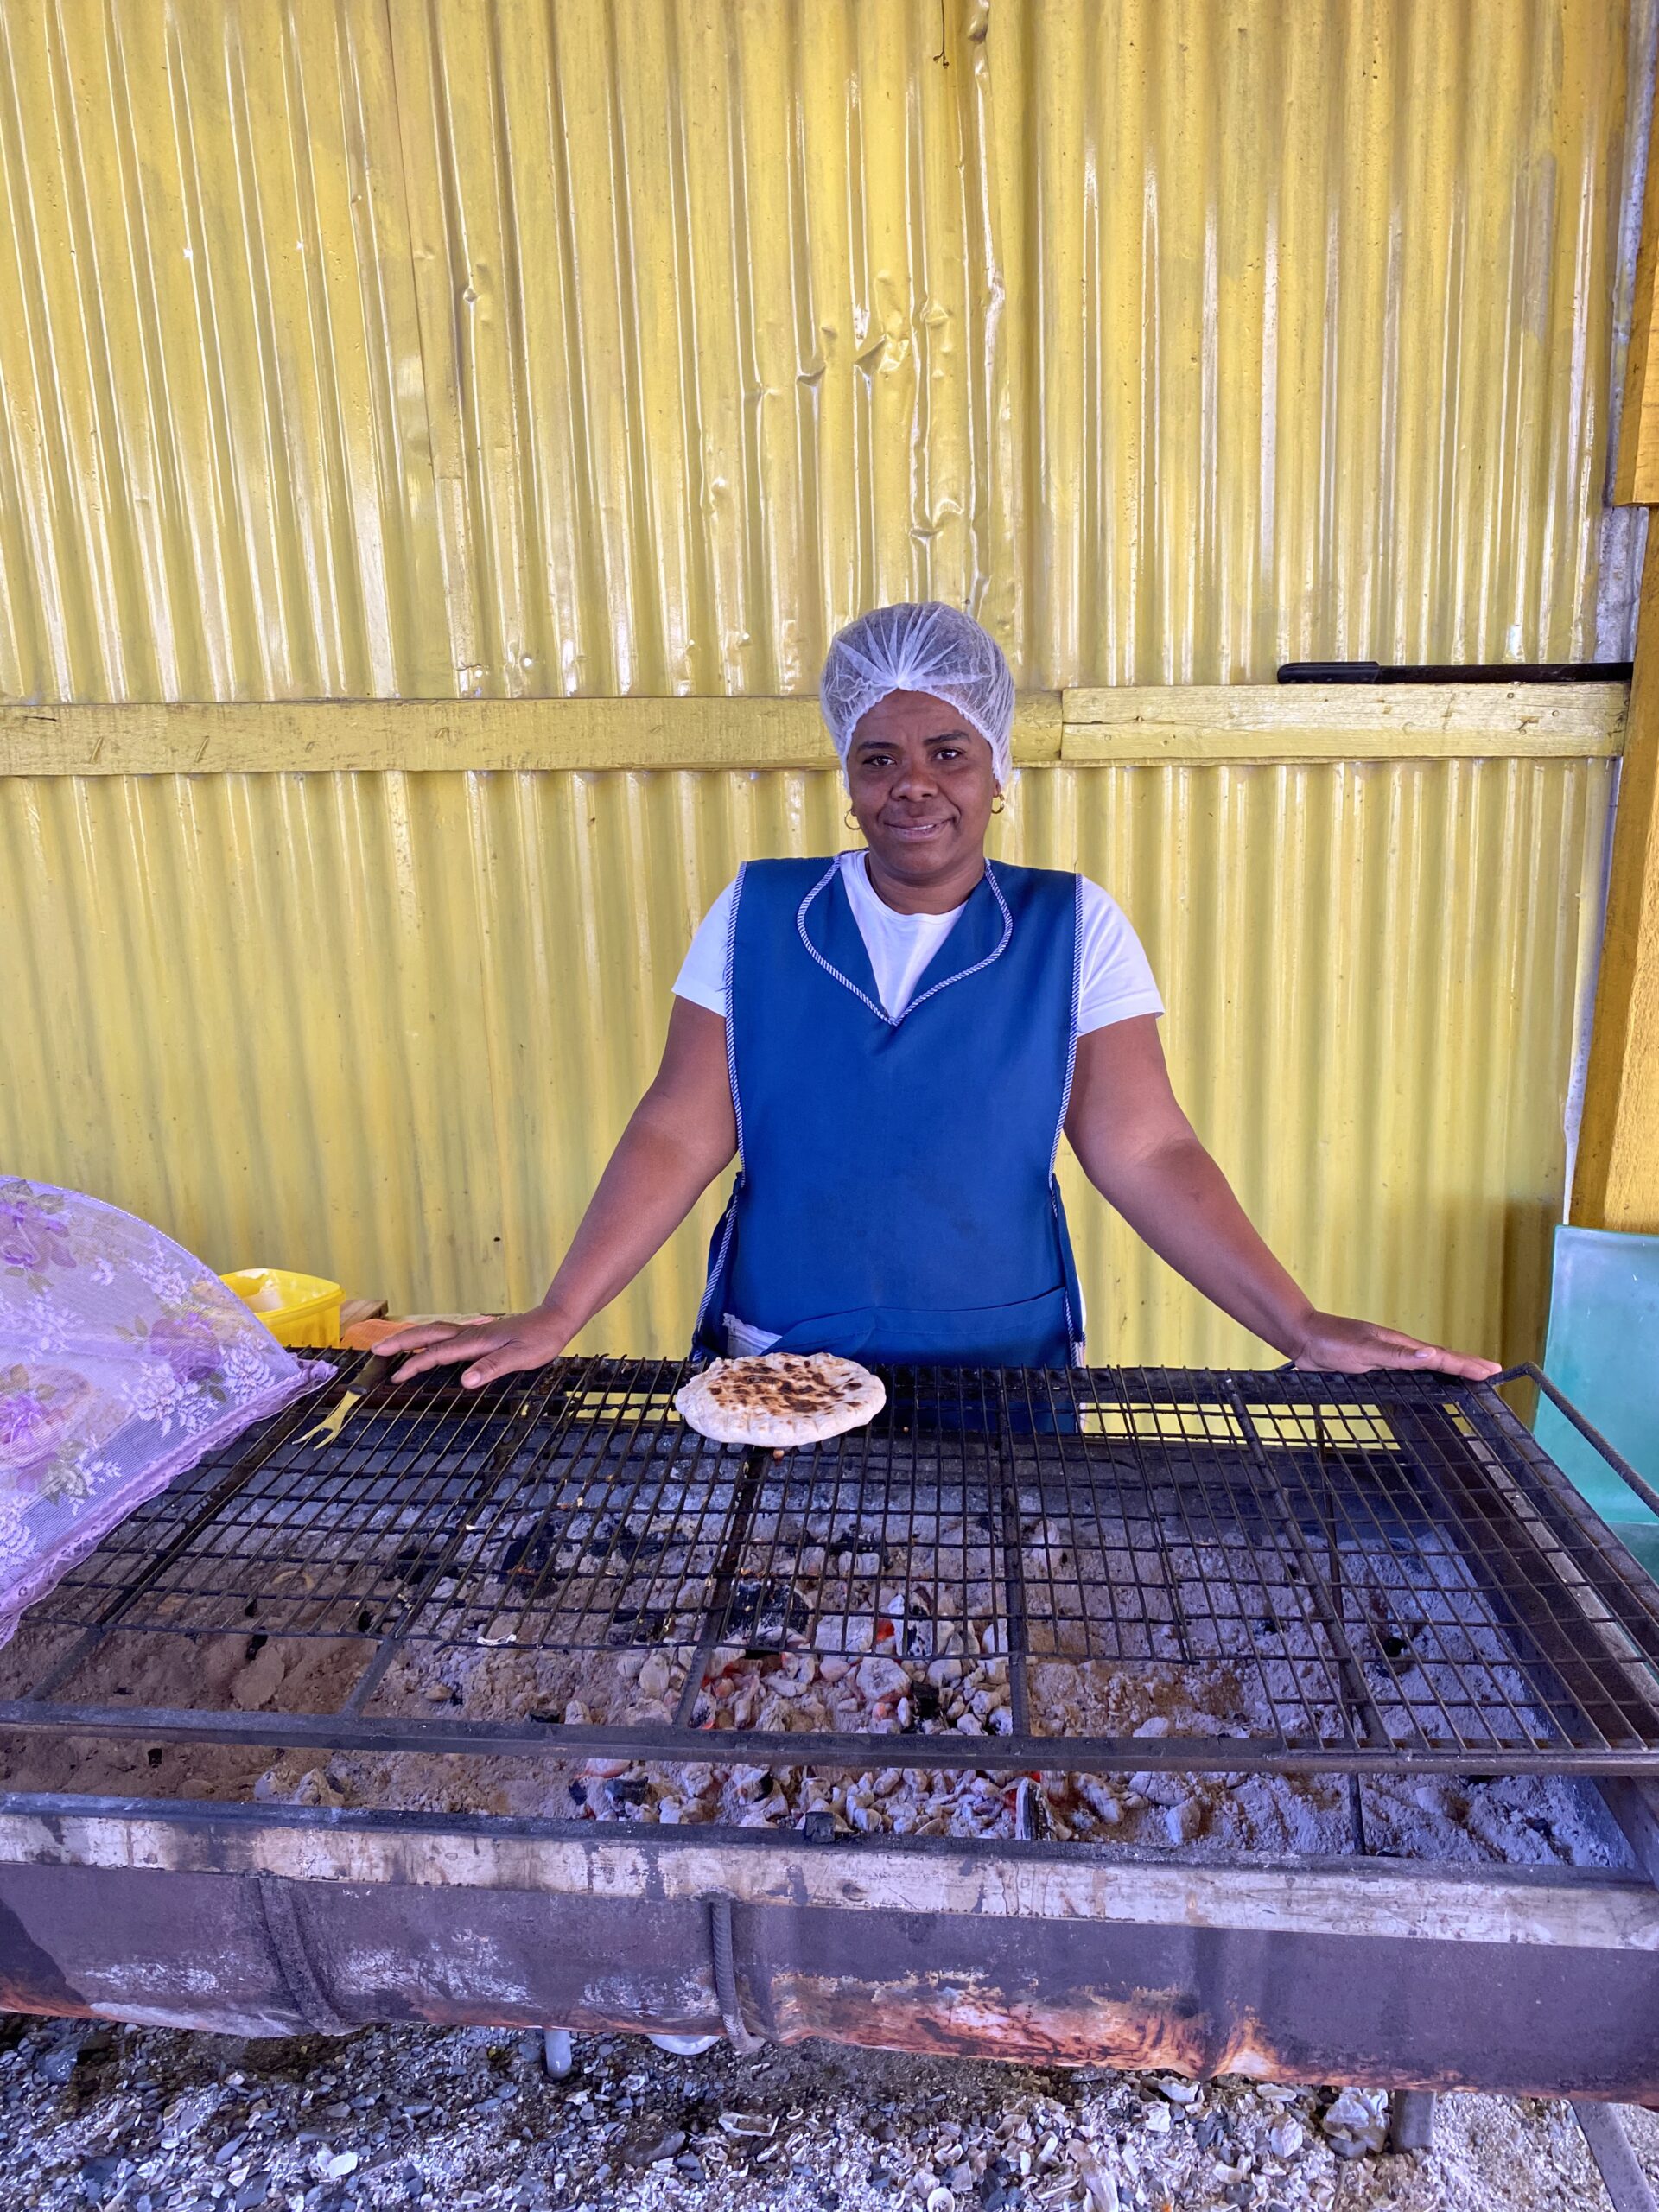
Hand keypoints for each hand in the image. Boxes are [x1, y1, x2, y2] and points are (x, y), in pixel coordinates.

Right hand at [375, 1305, 574, 1387]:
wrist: (555, 1320)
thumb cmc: (540, 1340)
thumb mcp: (521, 1357)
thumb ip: (493, 1366)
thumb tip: (465, 1380)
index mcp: (476, 1342)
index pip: (438, 1353)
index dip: (416, 1364)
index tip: (396, 1376)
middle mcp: (470, 1334)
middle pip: (428, 1334)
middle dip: (401, 1342)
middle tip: (376, 1351)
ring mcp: (473, 1332)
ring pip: (434, 1331)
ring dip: (410, 1337)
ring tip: (390, 1346)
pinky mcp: (479, 1334)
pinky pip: (445, 1335)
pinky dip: (427, 1338)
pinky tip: (425, 1344)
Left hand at [1287, 1309, 1500, 1382]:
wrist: (1304, 1339)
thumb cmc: (1331, 1342)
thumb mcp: (1364, 1350)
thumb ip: (1396, 1356)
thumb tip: (1430, 1355)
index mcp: (1400, 1345)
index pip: (1440, 1357)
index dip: (1466, 1365)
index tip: (1491, 1370)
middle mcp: (1397, 1350)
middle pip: (1439, 1359)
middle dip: (1466, 1365)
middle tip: (1491, 1372)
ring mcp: (1386, 1358)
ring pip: (1425, 1365)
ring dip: (1448, 1370)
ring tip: (1469, 1376)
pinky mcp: (1374, 1367)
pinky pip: (1408, 1372)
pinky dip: (1425, 1376)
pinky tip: (1426, 1382)